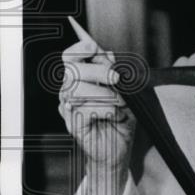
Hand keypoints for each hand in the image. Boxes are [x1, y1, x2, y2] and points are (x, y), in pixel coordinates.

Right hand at [58, 38, 135, 172]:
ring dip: (105, 94)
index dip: (78, 49)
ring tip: (121, 103)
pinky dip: (106, 110)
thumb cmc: (121, 117)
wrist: (120, 147)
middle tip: (118, 79)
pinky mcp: (73, 124)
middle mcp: (70, 91)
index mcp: (81, 79)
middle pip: (72, 71)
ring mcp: (69, 108)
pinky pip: (84, 110)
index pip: (70, 57)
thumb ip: (115, 72)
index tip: (93, 46)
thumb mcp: (125, 91)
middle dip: (99, 72)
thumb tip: (108, 53)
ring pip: (76, 90)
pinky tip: (115, 115)